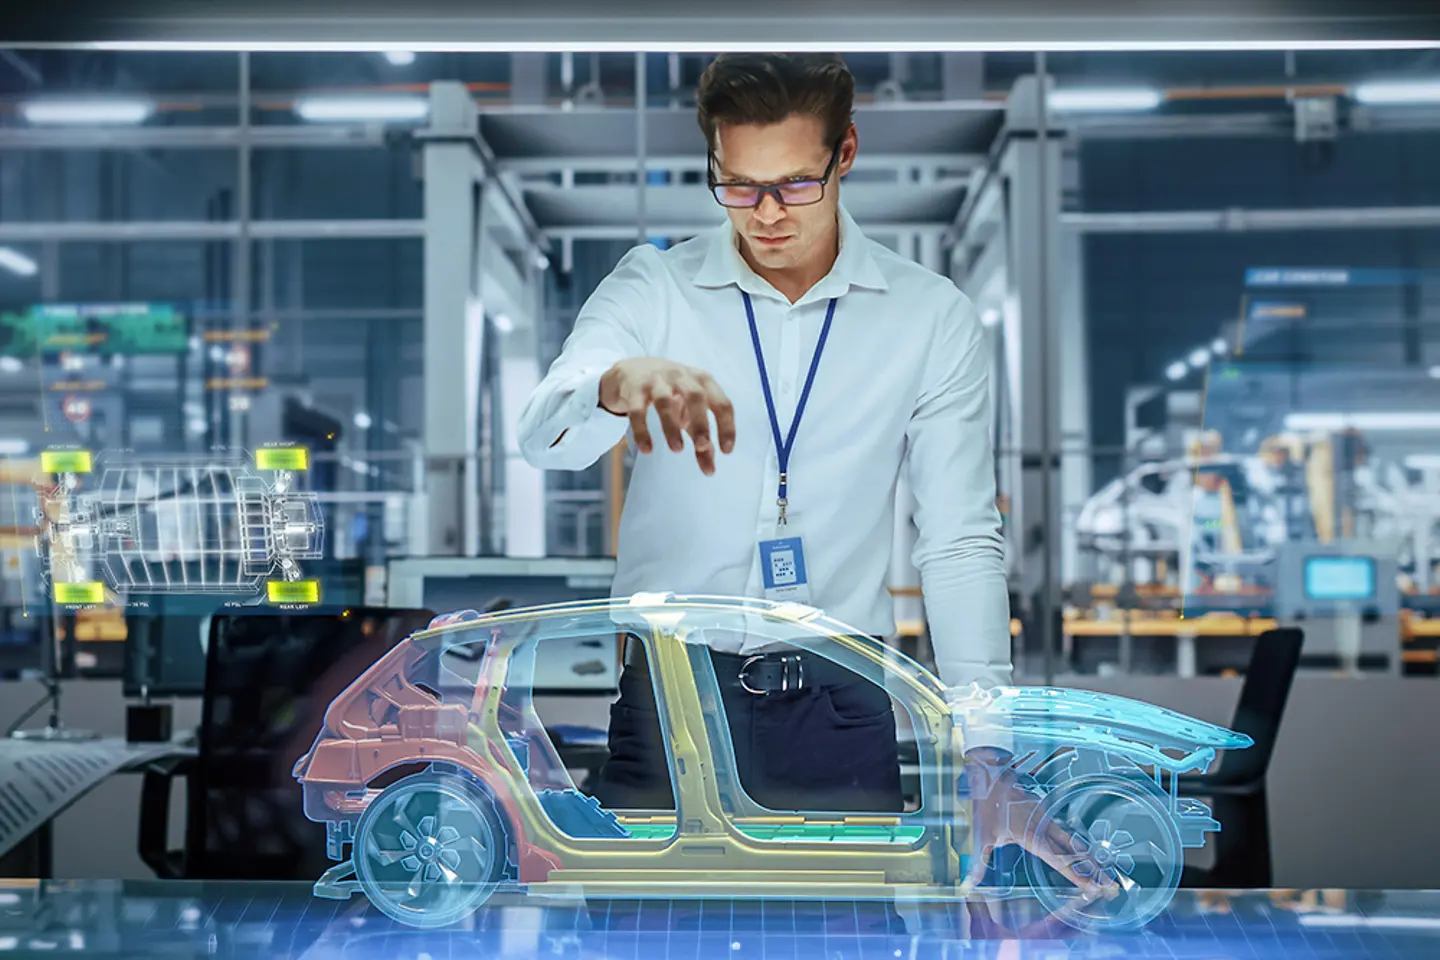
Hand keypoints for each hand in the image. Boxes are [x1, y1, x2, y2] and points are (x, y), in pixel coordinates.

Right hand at [599, 357, 735, 474]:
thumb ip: (701, 442)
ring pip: (665, 401)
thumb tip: (710, 471)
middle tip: (702, 446)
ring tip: (677, 449)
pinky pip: (637, 410)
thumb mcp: (689, 415)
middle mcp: (682, 377)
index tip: (726, 450)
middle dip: (701, 422)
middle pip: (696, 396)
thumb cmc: (671, 393)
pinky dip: (642, 430)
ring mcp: (657, 381)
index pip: (722, 403)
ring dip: (671, 426)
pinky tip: (647, 449)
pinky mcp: (635, 388)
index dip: (727, 426)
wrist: (633, 370)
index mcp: (703, 382)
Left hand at [959, 748, 1119, 902]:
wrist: (989, 775)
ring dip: (1089, 858)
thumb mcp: (981, 836)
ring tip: (1105, 872)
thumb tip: (968, 884)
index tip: (1094, 887)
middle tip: (1111, 885)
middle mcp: (1044, 828)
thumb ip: (978, 864)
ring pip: (1073, 841)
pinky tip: (1085, 853)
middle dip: (1094, 870)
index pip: (1060, 861)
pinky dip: (1077, 845)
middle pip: (1075, 853)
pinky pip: (1065, 832)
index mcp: (1033, 836)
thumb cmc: (985, 805)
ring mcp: (1047, 819)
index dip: (1078, 876)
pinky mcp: (1045, 812)